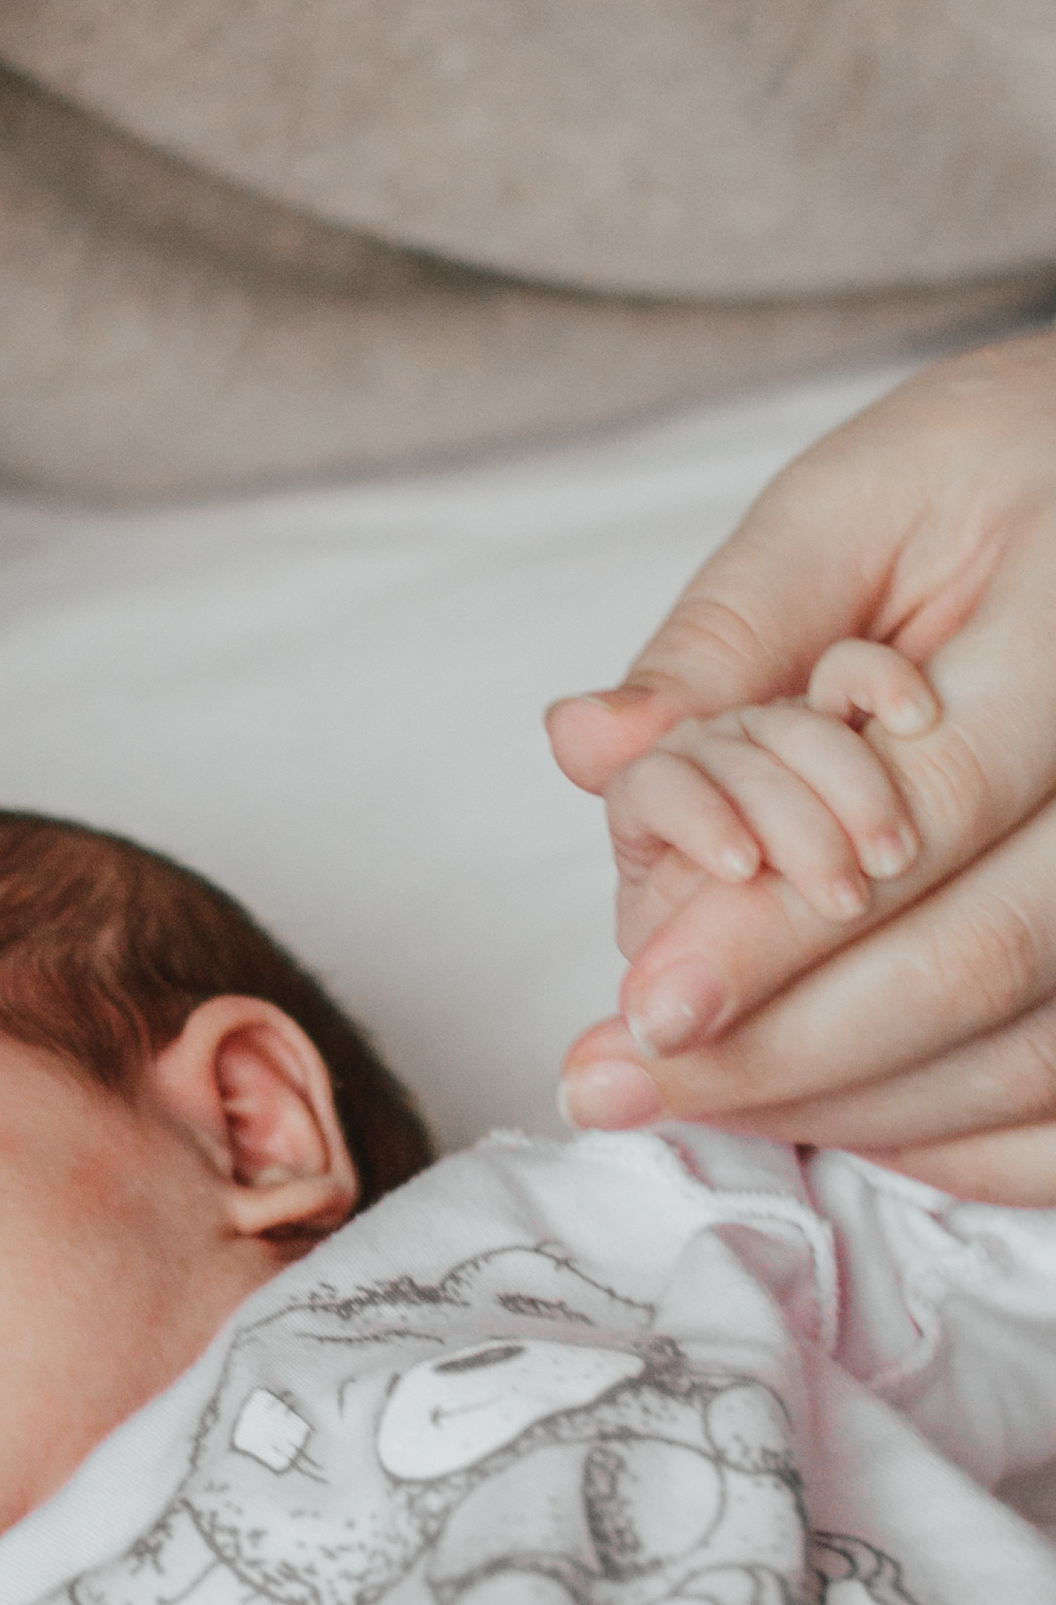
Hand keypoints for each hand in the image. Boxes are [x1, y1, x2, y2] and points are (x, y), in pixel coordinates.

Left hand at [547, 332, 1055, 1194]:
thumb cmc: (1004, 467)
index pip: (927, 820)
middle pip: (986, 960)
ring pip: (1036, 1048)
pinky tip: (840, 1123)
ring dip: (854, 1106)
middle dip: (787, 1052)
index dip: (775, 933)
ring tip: (692, 1101)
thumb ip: (730, 631)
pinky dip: (962, 1137)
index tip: (643, 1011)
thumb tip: (592, 746)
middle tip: (618, 1084)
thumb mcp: (860, 496)